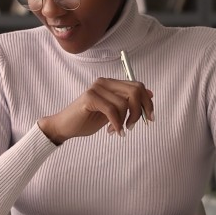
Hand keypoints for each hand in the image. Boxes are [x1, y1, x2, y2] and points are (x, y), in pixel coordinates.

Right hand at [37, 78, 153, 144]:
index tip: (150, 117)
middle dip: (139, 111)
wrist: (65, 126)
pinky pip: (111, 110)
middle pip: (135, 91)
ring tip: (117, 130)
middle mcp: (104, 82)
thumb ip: (127, 103)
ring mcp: (96, 88)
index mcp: (111, 83)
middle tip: (133, 126)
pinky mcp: (90, 97)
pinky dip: (116, 123)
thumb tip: (149, 95)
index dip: (147, 102)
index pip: (138, 86)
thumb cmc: (87, 119)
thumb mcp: (112, 112)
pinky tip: (114, 132)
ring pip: (124, 103)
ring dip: (124, 121)